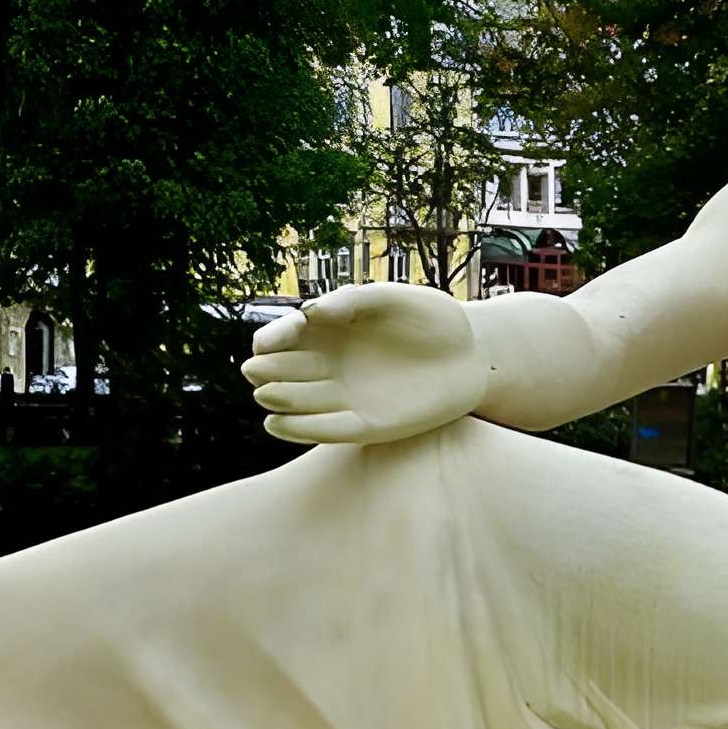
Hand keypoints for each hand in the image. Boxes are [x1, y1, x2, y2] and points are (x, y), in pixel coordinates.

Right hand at [241, 284, 485, 445]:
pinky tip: (275, 424)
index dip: (273, 337)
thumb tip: (311, 313)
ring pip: (300, 401)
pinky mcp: (365, 425)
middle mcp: (331, 364)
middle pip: (285, 370)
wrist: (471, 354)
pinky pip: (326, 430)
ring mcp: (345, 396)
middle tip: (256, 370)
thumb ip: (353, 300)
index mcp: (331, 330)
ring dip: (279, 398)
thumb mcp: (395, 298)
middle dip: (267, 369)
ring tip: (266, 395)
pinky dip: (299, 429)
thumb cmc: (431, 319)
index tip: (273, 338)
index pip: (287, 335)